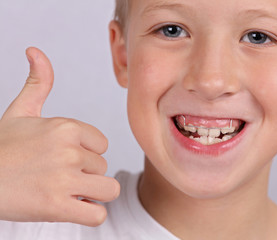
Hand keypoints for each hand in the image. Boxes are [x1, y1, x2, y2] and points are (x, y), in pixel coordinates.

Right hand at [0, 47, 119, 226]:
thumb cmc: (1, 147)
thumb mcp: (20, 111)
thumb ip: (38, 83)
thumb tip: (34, 51)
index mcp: (66, 127)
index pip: (102, 145)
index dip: (86, 154)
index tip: (65, 158)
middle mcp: (68, 151)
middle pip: (102, 167)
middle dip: (85, 174)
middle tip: (58, 176)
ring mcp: (64, 179)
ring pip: (108, 189)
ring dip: (91, 194)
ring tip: (69, 192)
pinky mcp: (57, 207)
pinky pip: (97, 215)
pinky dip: (89, 214)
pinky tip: (70, 207)